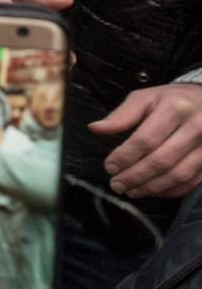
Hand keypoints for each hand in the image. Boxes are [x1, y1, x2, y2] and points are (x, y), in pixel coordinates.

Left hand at [92, 84, 201, 198]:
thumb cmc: (174, 100)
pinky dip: (171, 190)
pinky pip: (192, 181)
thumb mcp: (146, 97)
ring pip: (178, 174)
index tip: (109, 167)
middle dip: (135, 176)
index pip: (145, 139)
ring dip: (151, 187)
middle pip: (161, 160)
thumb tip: (95, 128)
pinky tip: (154, 190)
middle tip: (116, 184)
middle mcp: (196, 128)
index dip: (125, 157)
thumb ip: (122, 115)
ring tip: (131, 190)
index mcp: (175, 109)